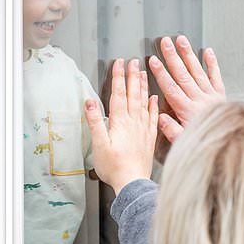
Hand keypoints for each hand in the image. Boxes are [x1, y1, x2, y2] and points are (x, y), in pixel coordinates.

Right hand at [84, 59, 157, 195]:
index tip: (119, 63)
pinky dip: (153, 105)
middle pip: (133, 94)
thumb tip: (89, 102)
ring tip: (144, 73)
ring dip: (143, 86)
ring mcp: (143, 129)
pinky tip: (154, 98)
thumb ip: (95, 122)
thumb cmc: (114, 167)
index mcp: (120, 122)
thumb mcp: (99, 144)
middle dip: (132, 76)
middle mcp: (134, 122)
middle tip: (134, 61)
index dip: (118, 77)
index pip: (118, 94)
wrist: (133, 182)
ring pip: (144, 102)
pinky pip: (152, 116)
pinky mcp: (149, 137)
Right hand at [148, 34, 226, 144]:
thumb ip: (171, 129)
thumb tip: (159, 117)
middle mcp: (199, 99)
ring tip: (182, 41)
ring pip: (197, 71)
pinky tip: (208, 52)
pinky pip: (215, 76)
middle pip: (183, 74)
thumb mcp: (183, 142)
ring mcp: (210, 95)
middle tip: (165, 43)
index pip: (171, 88)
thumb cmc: (205, 142)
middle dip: (173, 56)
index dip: (161, 73)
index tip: (153, 61)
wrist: (231, 143)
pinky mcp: (220, 95)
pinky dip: (212, 63)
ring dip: (188, 54)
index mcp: (187, 110)